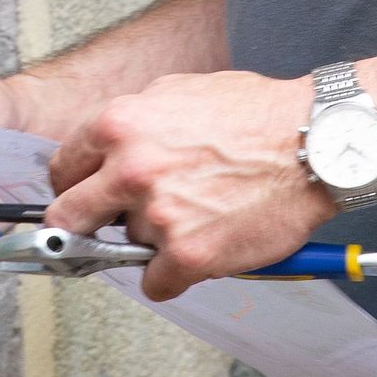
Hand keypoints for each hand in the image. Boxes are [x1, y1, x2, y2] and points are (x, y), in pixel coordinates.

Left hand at [44, 71, 330, 300]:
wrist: (314, 143)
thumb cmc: (256, 114)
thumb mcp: (177, 92)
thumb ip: (133, 125)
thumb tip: (103, 153)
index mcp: (119, 124)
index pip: (63, 169)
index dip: (74, 186)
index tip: (82, 199)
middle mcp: (130, 169)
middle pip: (68, 219)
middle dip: (79, 227)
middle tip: (96, 232)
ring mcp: (157, 215)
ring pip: (126, 247)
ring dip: (152, 240)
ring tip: (196, 215)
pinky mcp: (188, 255)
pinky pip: (156, 283)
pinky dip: (174, 275)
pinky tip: (201, 249)